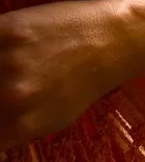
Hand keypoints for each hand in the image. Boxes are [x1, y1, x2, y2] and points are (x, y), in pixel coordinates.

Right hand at [0, 0, 123, 150]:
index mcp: (20, 124)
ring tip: (6, 70)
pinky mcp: (6, 30)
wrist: (116, 40)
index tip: (1, 114)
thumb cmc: (87, 82)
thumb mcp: (54, 119)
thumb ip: (14, 131)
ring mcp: (6, 62)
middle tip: (5, 88)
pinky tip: (3, 49)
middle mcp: (9, 97)